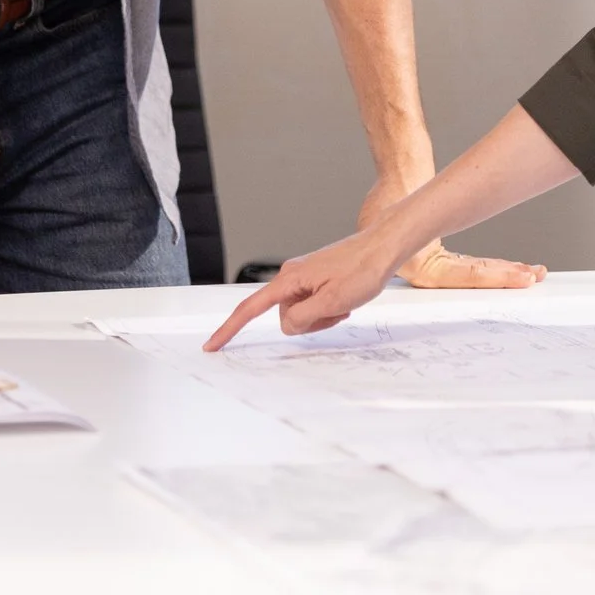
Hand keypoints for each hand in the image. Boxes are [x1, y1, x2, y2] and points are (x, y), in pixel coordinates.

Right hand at [204, 228, 406, 349]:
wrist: (382, 248)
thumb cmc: (362, 270)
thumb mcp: (333, 301)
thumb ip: (303, 317)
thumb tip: (286, 324)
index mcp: (289, 280)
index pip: (250, 309)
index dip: (229, 329)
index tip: (212, 345)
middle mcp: (290, 276)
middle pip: (284, 317)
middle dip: (309, 323)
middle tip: (337, 311)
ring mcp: (303, 277)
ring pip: (300, 314)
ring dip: (321, 317)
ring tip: (343, 303)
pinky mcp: (314, 278)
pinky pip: (312, 305)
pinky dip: (326, 310)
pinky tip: (344, 300)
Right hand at [358, 176, 546, 291]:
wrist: (393, 176)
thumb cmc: (394, 191)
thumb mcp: (397, 216)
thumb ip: (409, 233)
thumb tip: (425, 250)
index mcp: (418, 268)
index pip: (466, 276)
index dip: (497, 278)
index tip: (522, 278)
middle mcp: (427, 272)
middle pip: (475, 278)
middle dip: (507, 277)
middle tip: (534, 276)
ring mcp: (435, 266)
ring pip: (478, 273)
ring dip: (505, 272)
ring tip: (534, 272)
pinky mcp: (442, 259)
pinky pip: (473, 266)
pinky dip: (493, 266)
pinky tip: (517, 267)